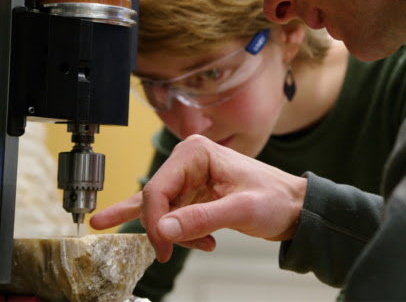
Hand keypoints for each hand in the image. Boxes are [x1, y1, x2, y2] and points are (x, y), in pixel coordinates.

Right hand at [90, 135, 306, 262]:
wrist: (292, 206)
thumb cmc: (276, 198)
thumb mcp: (242, 209)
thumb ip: (202, 218)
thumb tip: (163, 228)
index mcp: (196, 153)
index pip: (157, 189)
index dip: (154, 221)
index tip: (163, 248)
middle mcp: (187, 162)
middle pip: (154, 200)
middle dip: (164, 229)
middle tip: (170, 252)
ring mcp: (188, 178)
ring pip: (160, 210)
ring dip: (172, 232)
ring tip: (196, 244)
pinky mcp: (192, 194)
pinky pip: (166, 210)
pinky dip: (158, 225)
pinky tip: (112, 219)